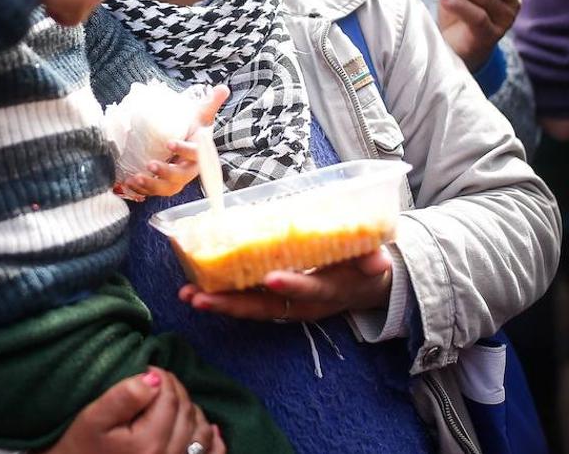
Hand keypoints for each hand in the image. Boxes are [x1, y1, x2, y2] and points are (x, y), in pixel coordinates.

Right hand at [41, 369, 225, 453]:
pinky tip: (212, 429)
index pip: (169, 396)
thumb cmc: (79, 448)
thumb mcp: (92, 419)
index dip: (162, 376)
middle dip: (175, 390)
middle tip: (158, 381)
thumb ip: (124, 396)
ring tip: (172, 400)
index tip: (148, 370)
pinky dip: (214, 442)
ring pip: (201, 431)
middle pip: (186, 411)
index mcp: (148, 443)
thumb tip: (154, 378)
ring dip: (192, 410)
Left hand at [122, 86, 229, 198]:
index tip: (169, 143)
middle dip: (165, 173)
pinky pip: (153, 192)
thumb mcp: (201, 116)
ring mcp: (176, 180)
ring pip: (167, 188)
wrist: (186, 143)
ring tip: (136, 178)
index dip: (183, 150)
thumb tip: (223, 88)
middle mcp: (189, 170)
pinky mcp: (163, 184)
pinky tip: (128, 185)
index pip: (196, 155)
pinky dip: (141, 191)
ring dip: (151, 185)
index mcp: (199, 154)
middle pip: (181, 177)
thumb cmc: (193, 130)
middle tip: (150, 164)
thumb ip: (211, 103)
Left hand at [179, 247, 393, 321]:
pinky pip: (246, 303)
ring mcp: (286, 307)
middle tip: (202, 298)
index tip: (271, 279)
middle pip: (266, 309)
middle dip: (234, 305)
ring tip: (188, 296)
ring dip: (219, 304)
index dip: (292, 286)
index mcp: (328, 291)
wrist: (364, 288)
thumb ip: (373, 259)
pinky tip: (194, 290)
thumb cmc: (364, 267)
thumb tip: (380, 261)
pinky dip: (221, 298)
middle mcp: (303, 305)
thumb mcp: (374, 262)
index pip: (309, 291)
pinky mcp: (274, 302)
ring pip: (251, 309)